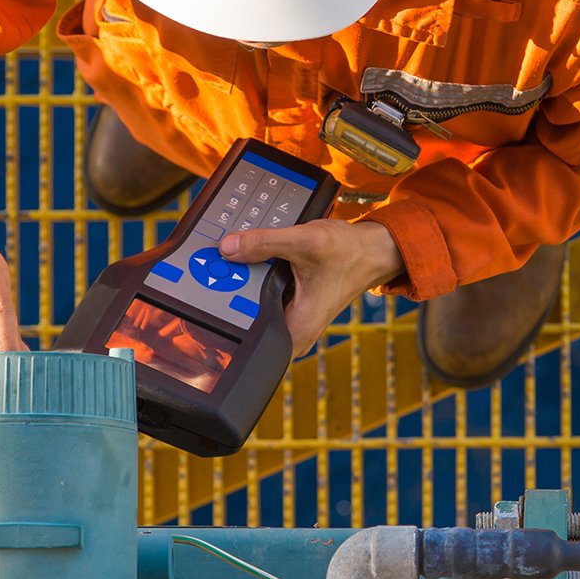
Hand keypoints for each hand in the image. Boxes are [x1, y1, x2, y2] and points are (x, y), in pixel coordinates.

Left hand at [219, 219, 404, 356]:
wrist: (371, 250)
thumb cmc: (349, 253)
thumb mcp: (305, 242)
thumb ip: (264, 243)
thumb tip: (227, 247)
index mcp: (295, 330)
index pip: (245, 337)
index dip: (221, 313)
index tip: (207, 288)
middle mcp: (291, 332)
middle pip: (243, 317)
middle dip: (231, 289)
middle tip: (223, 262)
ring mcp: (290, 320)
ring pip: (250, 305)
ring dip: (242, 282)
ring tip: (238, 257)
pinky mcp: (289, 305)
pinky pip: (260, 295)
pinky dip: (255, 277)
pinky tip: (253, 259)